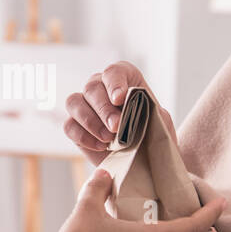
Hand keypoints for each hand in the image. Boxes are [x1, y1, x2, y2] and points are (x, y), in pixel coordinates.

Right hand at [63, 61, 177, 165]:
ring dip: (90, 121)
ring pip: (74, 102)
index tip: (120, 99)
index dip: (115, 83)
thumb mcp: (160, 122)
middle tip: (116, 127)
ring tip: (108, 139)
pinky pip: (69, 126)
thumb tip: (133, 111)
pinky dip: (83, 136)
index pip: (114, 72)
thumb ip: (150, 112)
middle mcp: (101, 87)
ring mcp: (85, 105)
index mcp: (125, 79)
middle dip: (104, 109)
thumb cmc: (153, 136)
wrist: (145, 159)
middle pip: (92, 87)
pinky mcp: (75, 126)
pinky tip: (100, 146)